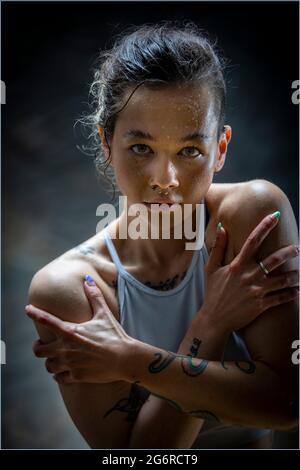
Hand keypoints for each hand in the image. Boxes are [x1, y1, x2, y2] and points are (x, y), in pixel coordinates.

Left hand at [25, 279, 134, 383]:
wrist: (125, 359)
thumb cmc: (114, 335)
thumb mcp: (104, 314)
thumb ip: (94, 296)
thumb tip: (88, 280)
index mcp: (70, 331)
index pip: (46, 320)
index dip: (34, 313)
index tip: (28, 309)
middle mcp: (66, 348)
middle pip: (39, 350)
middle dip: (38, 347)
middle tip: (42, 344)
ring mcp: (70, 364)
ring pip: (48, 366)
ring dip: (50, 362)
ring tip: (54, 358)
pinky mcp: (76, 376)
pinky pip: (59, 378)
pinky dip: (59, 375)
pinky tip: (62, 372)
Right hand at [200, 212, 298, 333]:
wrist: (214, 319)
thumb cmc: (213, 293)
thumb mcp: (210, 269)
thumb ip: (217, 248)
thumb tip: (222, 228)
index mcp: (237, 266)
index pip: (252, 241)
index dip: (264, 227)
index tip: (275, 217)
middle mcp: (249, 276)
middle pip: (273, 260)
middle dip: (288, 253)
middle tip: (297, 249)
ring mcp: (256, 291)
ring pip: (281, 281)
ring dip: (293, 276)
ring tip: (299, 273)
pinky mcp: (261, 305)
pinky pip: (280, 298)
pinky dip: (290, 295)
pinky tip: (296, 291)